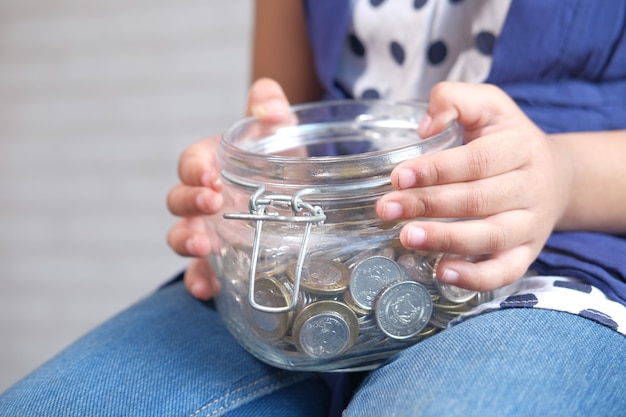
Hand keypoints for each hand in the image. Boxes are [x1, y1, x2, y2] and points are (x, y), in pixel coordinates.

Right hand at [166, 78, 291, 299]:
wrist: (299, 197)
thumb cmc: (281, 162)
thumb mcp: (281, 133)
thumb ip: (271, 108)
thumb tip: (270, 104)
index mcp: (212, 165)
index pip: (191, 163)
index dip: (195, 169)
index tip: (211, 175)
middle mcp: (204, 200)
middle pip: (179, 200)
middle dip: (190, 202)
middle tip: (213, 204)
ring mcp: (209, 231)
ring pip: (181, 236)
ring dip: (186, 242)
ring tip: (204, 248)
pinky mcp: (220, 261)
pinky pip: (199, 273)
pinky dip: (198, 281)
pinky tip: (207, 289)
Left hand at [376, 82, 571, 290]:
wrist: (556, 176)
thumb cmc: (507, 139)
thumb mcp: (488, 105)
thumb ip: (454, 100)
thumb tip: (425, 128)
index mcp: (521, 147)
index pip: (476, 161)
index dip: (435, 170)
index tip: (398, 176)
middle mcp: (531, 187)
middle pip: (477, 199)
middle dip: (427, 204)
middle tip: (386, 208)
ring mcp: (531, 224)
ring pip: (490, 237)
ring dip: (445, 239)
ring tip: (406, 237)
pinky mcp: (528, 253)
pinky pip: (506, 272)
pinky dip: (475, 277)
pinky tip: (442, 272)